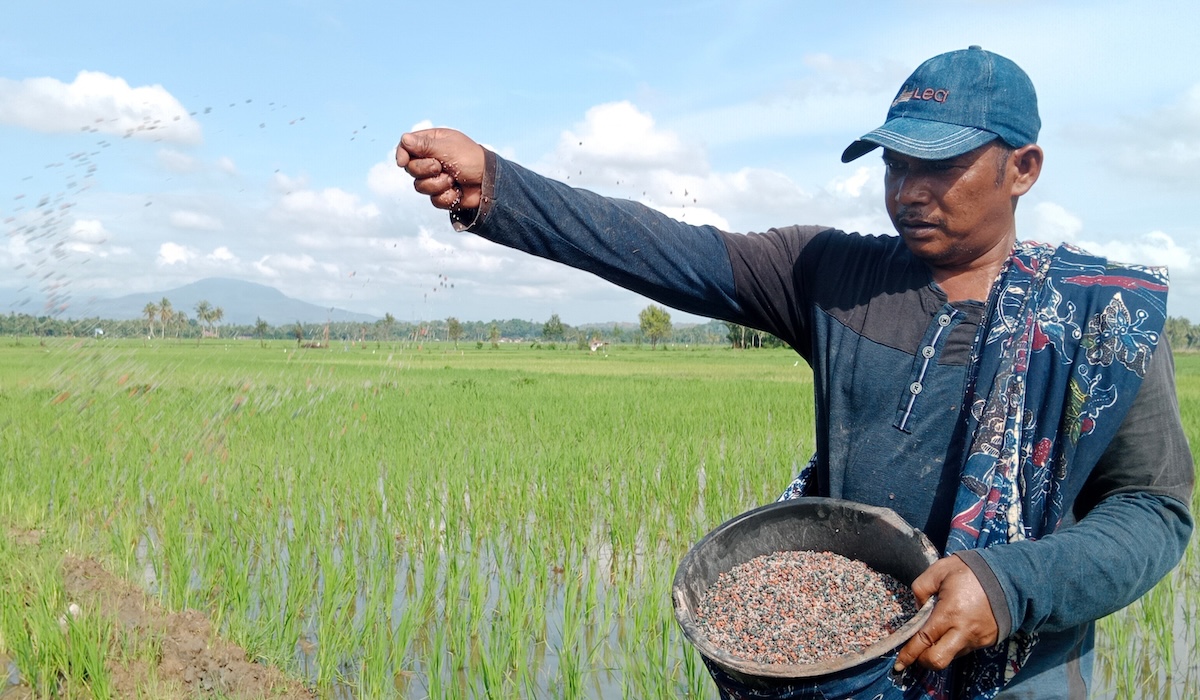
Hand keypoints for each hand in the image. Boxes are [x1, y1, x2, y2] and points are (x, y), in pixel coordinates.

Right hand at [395, 128, 485, 209]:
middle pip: (411, 168)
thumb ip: (424, 145)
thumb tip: (403, 139)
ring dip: (437, 184)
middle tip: (441, 166)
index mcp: (432, 142)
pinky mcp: (442, 194)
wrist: (490, 182)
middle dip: (425, 169)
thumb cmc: (471, 159)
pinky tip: (458, 191)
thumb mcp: (447, 148)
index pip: (407, 147)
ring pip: (420, 186)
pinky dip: (446, 196)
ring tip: (453, 179)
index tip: (402, 162)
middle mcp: (431, 159)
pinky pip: (434, 200)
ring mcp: (436, 178)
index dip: (402, 154)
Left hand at [894, 554, 999, 671]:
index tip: (899, 664)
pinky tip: (955, 627)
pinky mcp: (988, 641)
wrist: (1009, 578)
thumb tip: (918, 609)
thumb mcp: (939, 570)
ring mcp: (978, 639)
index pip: (924, 640)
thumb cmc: (970, 572)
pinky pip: (965, 649)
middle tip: (916, 651)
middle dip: (923, 660)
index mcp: (950, 613)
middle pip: (938, 660)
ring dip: (940, 649)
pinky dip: (954, 643)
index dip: (909, 654)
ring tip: (939, 630)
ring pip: (951, 656)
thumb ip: (921, 588)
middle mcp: (964, 631)